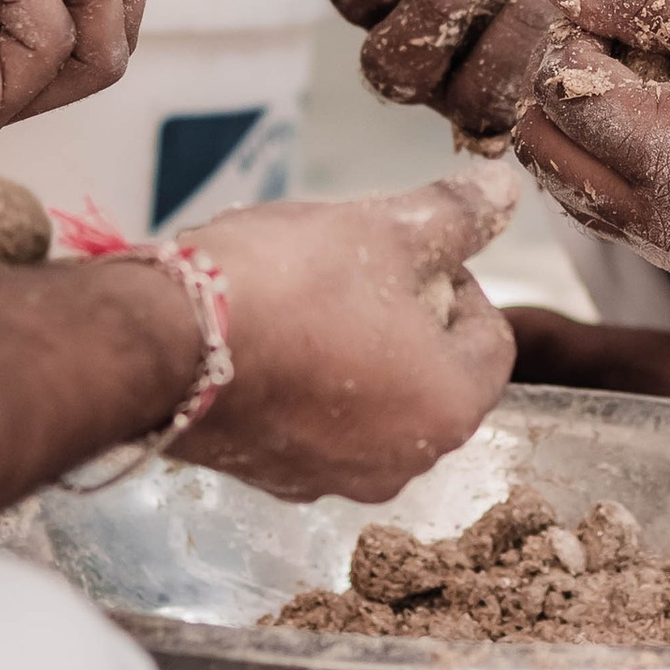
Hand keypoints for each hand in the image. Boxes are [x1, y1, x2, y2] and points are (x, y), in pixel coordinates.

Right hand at [178, 172, 516, 499]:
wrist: (164, 343)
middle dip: (406, 316)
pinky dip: (305, 381)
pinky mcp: (269, 477)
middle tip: (358, 266)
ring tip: (307, 291)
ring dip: (355, 346)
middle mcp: (399, 464)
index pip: (490, 339)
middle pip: (431, 374)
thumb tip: (505, 190)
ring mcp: (330, 479)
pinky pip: (312, 422)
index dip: (458, 280)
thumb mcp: (387, 229)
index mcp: (447, 411)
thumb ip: (457, 214)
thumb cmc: (291, 284)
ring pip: (371, 398)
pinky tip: (267, 332)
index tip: (411, 249)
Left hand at [513, 0, 669, 275]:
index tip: (618, 11)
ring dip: (578, 130)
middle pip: (543, 149)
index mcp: (668, 155)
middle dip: (560, 88)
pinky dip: (608, 166)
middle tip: (619, 45)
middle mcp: (657, 220)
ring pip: (567, 189)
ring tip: (643, 81)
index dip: (573, 38)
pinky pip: (610, 214)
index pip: (558, 92)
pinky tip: (663, 121)